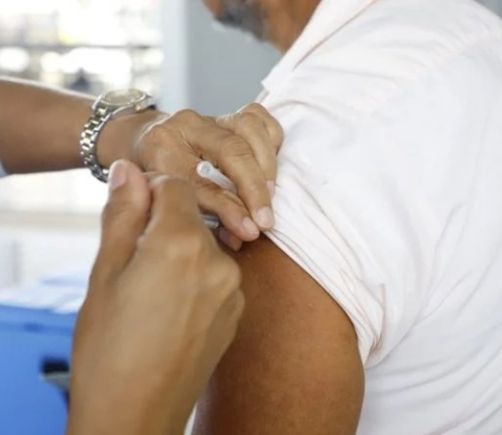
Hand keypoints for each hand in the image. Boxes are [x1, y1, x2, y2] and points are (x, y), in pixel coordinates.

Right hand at [67, 160, 243, 434]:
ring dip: (181, 251)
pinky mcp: (237, 310)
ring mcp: (233, 288)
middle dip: (164, 224)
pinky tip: (172, 307)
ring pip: (205, 246)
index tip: (134, 207)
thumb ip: (122, 215)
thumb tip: (130, 170)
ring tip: (151, 290)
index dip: (152, 188)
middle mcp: (219, 261)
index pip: (178, 184)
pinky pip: (217, 274)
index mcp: (182, 244)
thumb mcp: (105, 274)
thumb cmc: (109, 349)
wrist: (138, 416)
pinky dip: (196, 276)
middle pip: (193, 216)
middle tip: (134, 259)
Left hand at [99, 104, 282, 250]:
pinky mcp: (230, 115)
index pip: (201, 178)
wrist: (151, 148)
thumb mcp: (175, 202)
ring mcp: (211, 116)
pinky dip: (270, 142)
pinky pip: (259, 117)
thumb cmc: (161, 182)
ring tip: (270, 194)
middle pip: (231, 149)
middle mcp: (187, 124)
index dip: (230, 206)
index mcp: (162, 145)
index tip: (250, 230)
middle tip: (265, 219)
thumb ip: (208, 214)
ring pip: (249, 126)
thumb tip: (245, 232)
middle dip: (254, 188)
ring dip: (266, 165)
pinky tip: (268, 168)